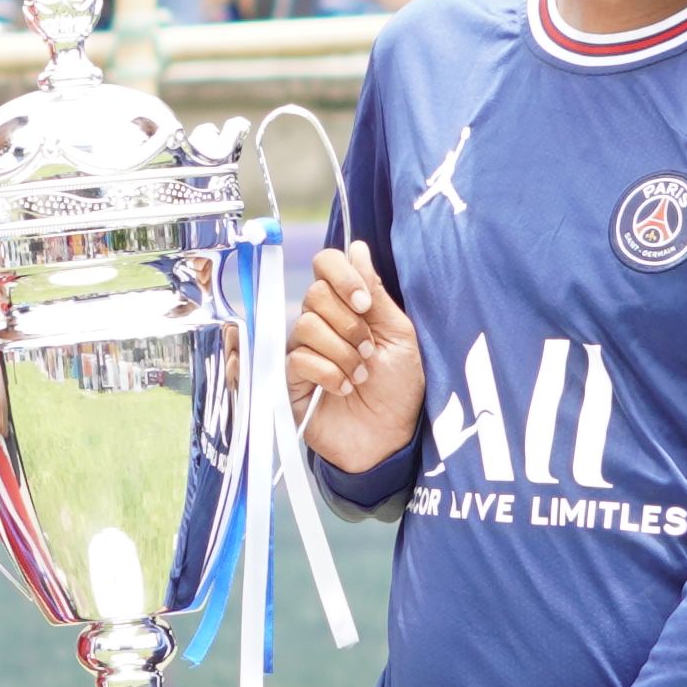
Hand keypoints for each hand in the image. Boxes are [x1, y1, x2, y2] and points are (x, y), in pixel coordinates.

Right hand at [290, 242, 424, 473]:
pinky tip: (342, 389)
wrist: (389, 439)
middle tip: (369, 352)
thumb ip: (375, 292)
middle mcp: (319, 324)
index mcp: (346, 307)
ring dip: (342, 354)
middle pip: (314, 295)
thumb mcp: (398, 336)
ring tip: (360, 376)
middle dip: (349, 325)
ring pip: (306, 326)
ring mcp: (300, 351)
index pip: (326, 264)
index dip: (342, 277)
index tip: (364, 303)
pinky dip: (328, 374)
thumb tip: (357, 247)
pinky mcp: (287, 380)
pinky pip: (297, 358)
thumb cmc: (398, 389)